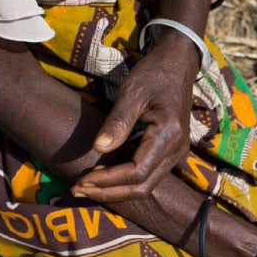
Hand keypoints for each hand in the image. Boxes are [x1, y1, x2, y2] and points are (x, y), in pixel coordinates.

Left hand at [73, 33, 197, 200]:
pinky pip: (149, 176)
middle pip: (143, 186)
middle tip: (78, 190)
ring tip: (87, 188)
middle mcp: (176, 149)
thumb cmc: (154, 74)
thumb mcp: (132, 93)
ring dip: (117, 191)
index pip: (137, 171)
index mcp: (168, 135)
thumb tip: (98, 148)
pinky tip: (105, 178)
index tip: (82, 180)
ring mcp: (176, 153)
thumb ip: (117, 122)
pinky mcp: (171, 152)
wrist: (178, 64)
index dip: (108, 180)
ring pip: (147, 185)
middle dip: (110, 192)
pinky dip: (126, 182)